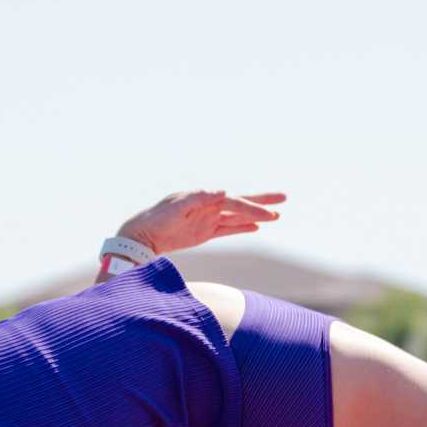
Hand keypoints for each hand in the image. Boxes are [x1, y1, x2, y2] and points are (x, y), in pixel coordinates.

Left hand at [117, 190, 285, 255]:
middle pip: (241, 204)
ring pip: (238, 217)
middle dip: (262, 202)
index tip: (267, 215)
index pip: (233, 202)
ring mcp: (208, 220)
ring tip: (276, 215)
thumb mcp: (175, 207)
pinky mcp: (204, 233)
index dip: (250, 208)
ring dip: (256, 216)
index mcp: (204, 198)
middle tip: (284, 198)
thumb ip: (198, 199)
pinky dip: (242, 228)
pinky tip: (256, 227)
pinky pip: (228, 230)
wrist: (142, 236)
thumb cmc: (156, 219)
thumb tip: (221, 191)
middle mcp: (209, 206)